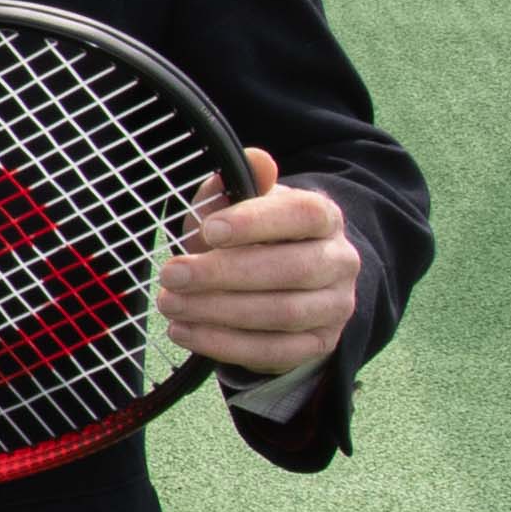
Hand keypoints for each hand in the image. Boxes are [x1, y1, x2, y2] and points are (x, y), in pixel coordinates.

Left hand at [161, 146, 358, 375]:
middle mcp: (340, 261)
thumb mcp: (236, 208)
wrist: (282, 283)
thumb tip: (256, 160)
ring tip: (170, 304)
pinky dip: (224, 344)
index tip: (208, 230)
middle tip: (171, 275)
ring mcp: (335, 306)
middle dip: (224, 274)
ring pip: (283, 314)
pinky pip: (275, 351)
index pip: (303, 215)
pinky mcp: (319, 343)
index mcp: (324, 218)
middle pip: (292, 269)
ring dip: (219, 311)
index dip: (256, 222)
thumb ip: (238, 186)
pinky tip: (185, 331)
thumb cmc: (249, 238)